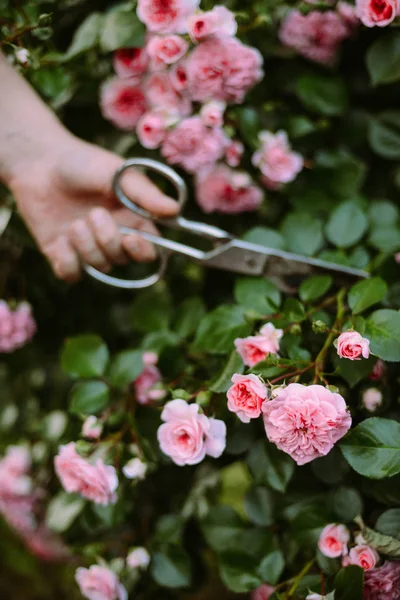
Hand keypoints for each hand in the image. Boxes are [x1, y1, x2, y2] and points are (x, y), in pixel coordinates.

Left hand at [8, 136, 178, 281]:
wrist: (39, 161)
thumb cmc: (83, 162)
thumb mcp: (118, 173)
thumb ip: (145, 193)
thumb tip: (175, 210)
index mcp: (132, 221)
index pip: (149, 249)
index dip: (143, 251)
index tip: (132, 239)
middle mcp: (112, 238)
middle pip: (122, 260)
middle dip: (108, 241)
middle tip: (94, 214)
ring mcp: (86, 248)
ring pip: (98, 267)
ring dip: (86, 246)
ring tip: (74, 222)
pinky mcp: (61, 254)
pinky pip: (71, 274)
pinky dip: (68, 262)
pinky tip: (61, 240)